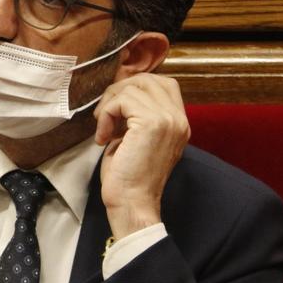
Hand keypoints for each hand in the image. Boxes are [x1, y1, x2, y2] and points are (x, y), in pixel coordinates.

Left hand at [93, 74, 189, 239]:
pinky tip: (103, 137)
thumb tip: (119, 94)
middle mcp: (179, 119)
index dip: (134, 88)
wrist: (132, 203)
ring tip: (103, 129)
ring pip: (133, 87)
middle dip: (120, 91)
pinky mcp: (152, 123)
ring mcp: (168, 119)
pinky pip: (122, 100)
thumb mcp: (137, 139)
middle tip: (104, 115)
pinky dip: (106, 114)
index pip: (163, 84)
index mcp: (179, 123)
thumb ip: (137, 117)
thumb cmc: (129, 178)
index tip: (115, 108)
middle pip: (149, 79)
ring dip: (110, 104)